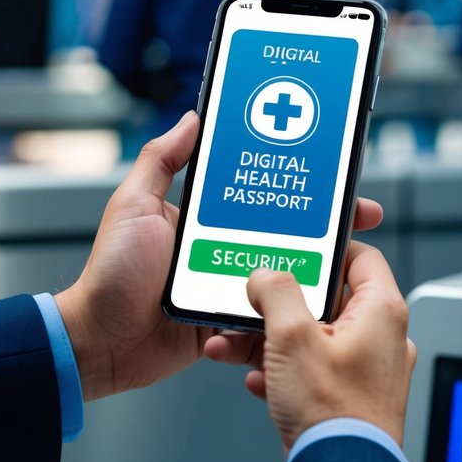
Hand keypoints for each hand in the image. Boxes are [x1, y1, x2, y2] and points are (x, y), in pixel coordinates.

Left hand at [53, 111, 385, 400]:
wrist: (102, 343)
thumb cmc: (109, 276)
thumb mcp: (133, 206)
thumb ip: (161, 161)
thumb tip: (192, 118)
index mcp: (203, 215)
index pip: (258, 190)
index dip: (293, 179)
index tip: (327, 170)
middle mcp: (221, 245)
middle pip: (285, 228)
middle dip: (326, 221)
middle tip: (359, 213)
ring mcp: (229, 283)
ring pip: (286, 268)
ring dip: (317, 263)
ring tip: (348, 255)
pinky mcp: (233, 319)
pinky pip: (272, 311)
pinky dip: (294, 305)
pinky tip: (319, 297)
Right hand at [204, 241, 415, 451]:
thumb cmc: (333, 413)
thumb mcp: (293, 338)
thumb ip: (277, 293)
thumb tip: (267, 275)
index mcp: (382, 312)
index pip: (362, 257)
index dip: (327, 248)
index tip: (298, 248)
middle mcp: (382, 338)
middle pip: (330, 299)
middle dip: (284, 303)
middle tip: (259, 298)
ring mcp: (368, 370)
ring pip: (315, 337)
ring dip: (274, 340)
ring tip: (241, 343)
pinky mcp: (351, 397)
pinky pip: (314, 369)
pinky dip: (284, 369)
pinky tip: (260, 379)